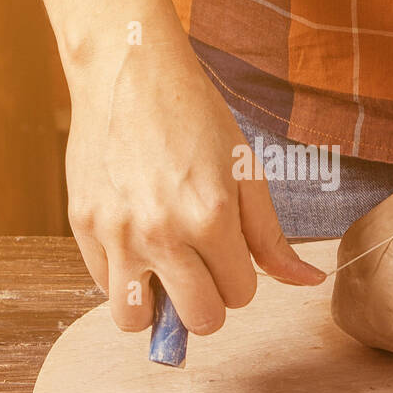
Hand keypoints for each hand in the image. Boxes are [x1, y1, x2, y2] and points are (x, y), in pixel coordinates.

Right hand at [64, 7, 324, 334]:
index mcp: (211, 217)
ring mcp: (117, 232)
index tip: (227, 250)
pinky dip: (121, 276)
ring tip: (160, 271)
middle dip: (206, 302)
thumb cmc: (194, 116)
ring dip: (154, 305)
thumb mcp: (245, 171)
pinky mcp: (82, 225)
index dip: (239, 278)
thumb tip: (309, 280)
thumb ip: (271, 237)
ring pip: (135, 319)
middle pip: (198, 321)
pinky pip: (102, 285)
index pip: (240, 296)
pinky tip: (133, 240)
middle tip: (199, 269)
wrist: (129, 71)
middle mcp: (162, 232)